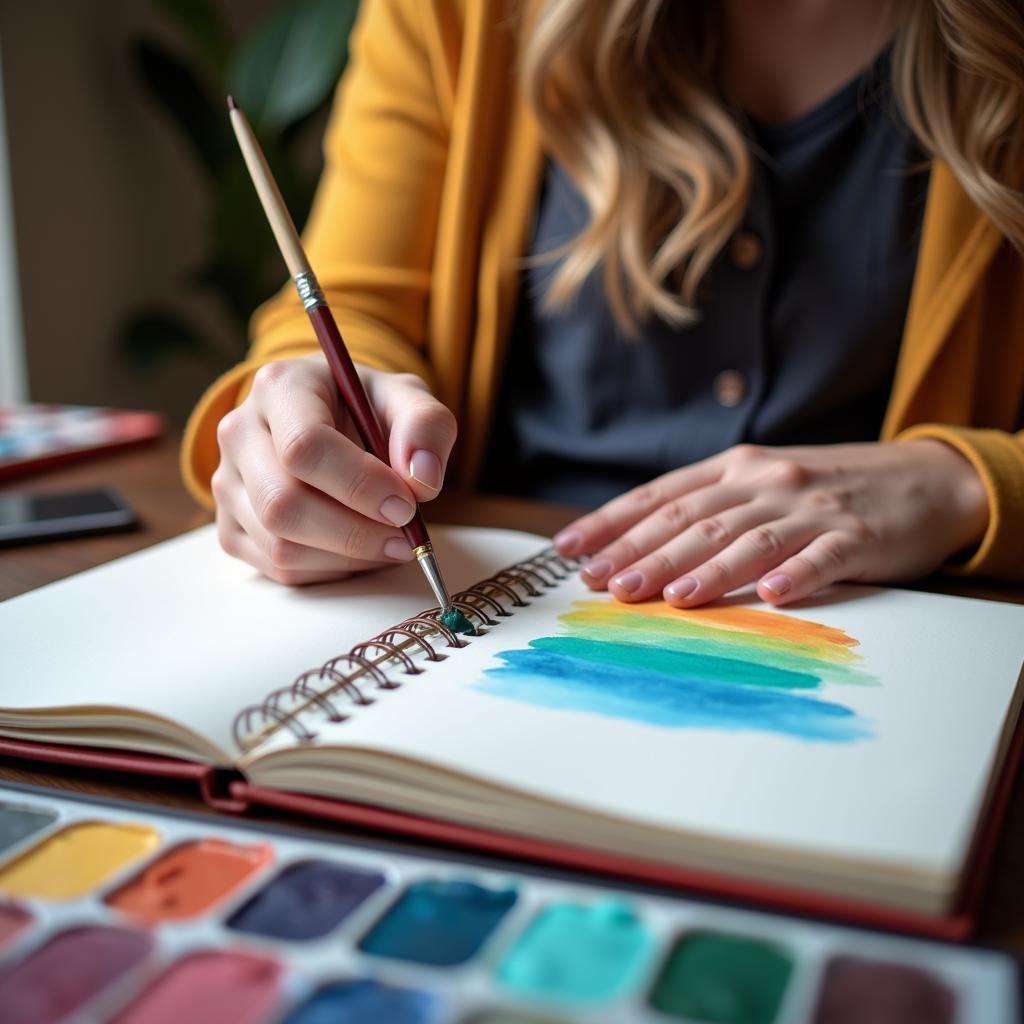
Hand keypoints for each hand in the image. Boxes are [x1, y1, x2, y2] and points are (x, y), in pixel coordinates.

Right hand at [212, 354, 456, 584]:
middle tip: (406, 536)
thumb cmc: (366, 408)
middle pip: (283, 503)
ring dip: (347, 557)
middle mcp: (239, 433)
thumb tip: (422, 480)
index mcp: (279, 387)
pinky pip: (278, 569)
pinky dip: (330, 571)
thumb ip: (426, 426)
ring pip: (279, 545)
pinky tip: (360, 550)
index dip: (359, 484)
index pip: (304, 446)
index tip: (406, 504)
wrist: (330, 420)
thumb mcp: (407, 398)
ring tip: (390, 542)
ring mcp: (228, 483)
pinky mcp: (231, 526)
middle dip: (355, 532)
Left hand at [553, 441, 989, 606]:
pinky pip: (822, 558)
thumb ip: (708, 504)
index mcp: (735, 468)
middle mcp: (766, 482)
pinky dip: (796, 575)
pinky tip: (772, 596)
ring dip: (706, 569)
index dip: (614, 522)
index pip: (661, 497)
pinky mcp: (857, 536)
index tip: (572, 550)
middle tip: (607, 585)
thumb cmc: (825, 486)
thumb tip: (636, 543)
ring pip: (748, 539)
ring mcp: (811, 508)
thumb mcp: (760, 480)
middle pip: (695, 520)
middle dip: (646, 552)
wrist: (923, 478)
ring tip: (669, 596)